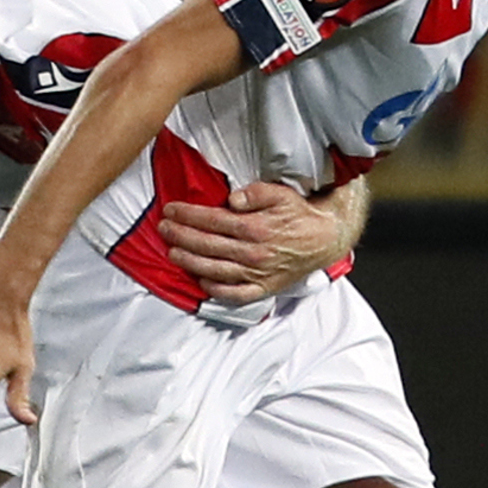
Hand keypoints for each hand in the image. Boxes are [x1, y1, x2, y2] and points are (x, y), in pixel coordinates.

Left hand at [159, 182, 345, 305]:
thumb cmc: (299, 215)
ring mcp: (257, 273)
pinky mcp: (263, 288)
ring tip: (172, 252)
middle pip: (208, 244)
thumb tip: (231, 198)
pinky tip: (201, 282)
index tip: (171, 210)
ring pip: (215, 270)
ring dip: (190, 261)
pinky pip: (235, 294)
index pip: (212, 220)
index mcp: (255, 227)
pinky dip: (216, 290)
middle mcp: (253, 252)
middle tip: (163, 229)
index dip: (188, 215)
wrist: (324, 239)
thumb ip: (255, 193)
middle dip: (181, 235)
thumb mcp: (280, 194)